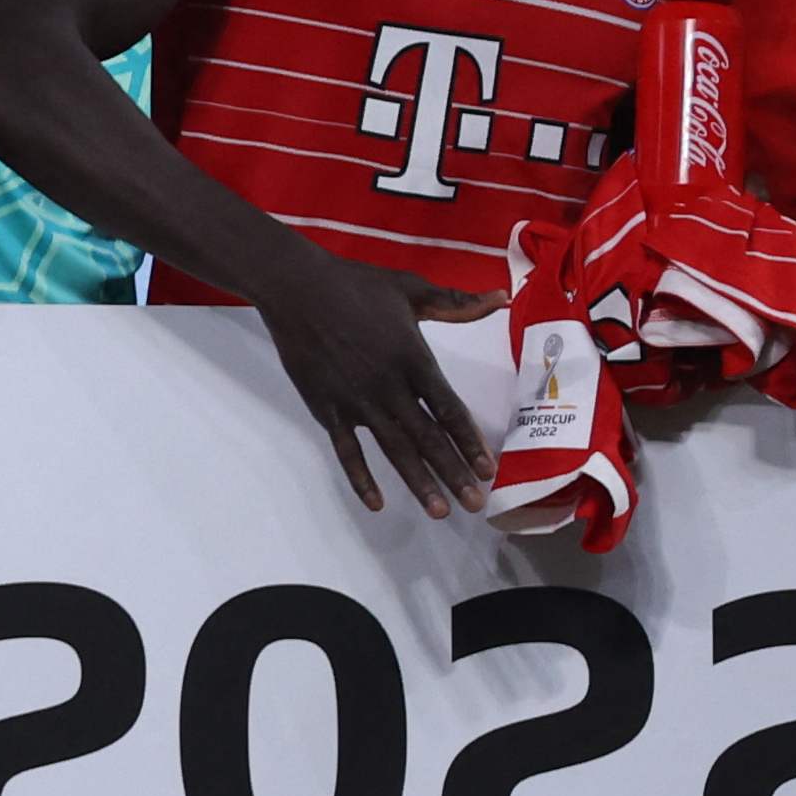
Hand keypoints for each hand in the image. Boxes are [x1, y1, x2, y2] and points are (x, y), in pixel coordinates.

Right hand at [252, 245, 492, 513]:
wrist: (294, 286)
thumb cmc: (354, 284)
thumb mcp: (410, 288)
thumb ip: (456, 302)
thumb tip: (502, 297)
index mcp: (413, 358)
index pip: (448, 409)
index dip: (469, 441)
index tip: (488, 469)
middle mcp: (389, 386)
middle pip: (427, 437)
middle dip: (453, 473)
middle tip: (476, 504)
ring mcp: (356, 400)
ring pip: (393, 449)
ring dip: (417, 482)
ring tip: (439, 511)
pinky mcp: (326, 407)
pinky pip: (346, 450)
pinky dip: (360, 477)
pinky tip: (376, 502)